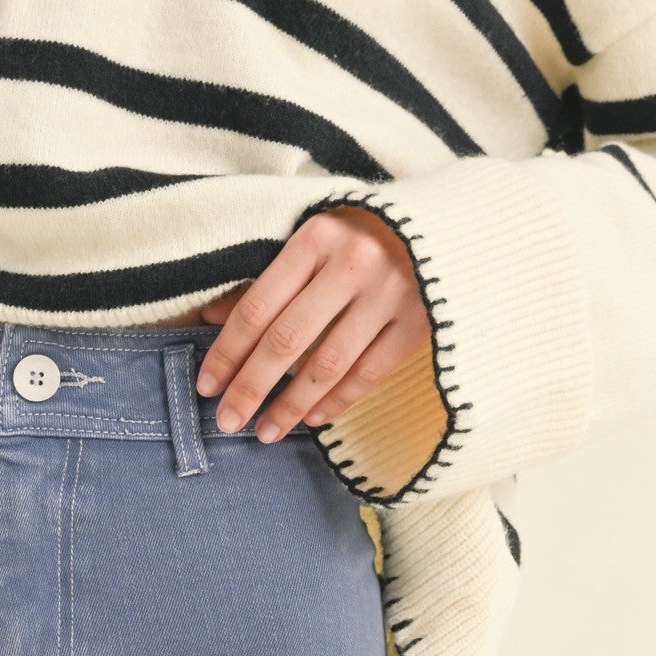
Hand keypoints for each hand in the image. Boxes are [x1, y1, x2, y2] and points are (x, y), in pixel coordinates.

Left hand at [195, 207, 428, 442]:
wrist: (448, 224)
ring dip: (291, 405)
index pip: (259, 306)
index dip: (229, 351)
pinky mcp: (419, 321)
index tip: (207, 386)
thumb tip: (213, 319)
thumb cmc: (366, 232)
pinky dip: (337, 400)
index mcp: (317, 237)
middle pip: (287, 340)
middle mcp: (352, 263)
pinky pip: (369, 373)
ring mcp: (389, 294)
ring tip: (266, 432)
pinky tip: (312, 419)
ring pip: (328, 364)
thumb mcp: (315, 241)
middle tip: (228, 421)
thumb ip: (270, 279)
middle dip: (251, 387)